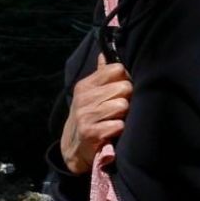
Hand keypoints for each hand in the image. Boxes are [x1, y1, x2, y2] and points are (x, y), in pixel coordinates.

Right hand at [60, 53, 131, 173]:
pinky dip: (119, 129)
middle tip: (120, 107)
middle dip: (127, 98)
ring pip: (122, 105)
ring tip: (116, 119)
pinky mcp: (91, 133)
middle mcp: (84, 97)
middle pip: (124, 87)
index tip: (122, 88)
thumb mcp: (90, 94)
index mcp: (86, 85)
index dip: (125, 78)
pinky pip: (118, 125)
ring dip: (123, 115)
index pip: (116, 69)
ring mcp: (86, 115)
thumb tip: (105, 54)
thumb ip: (101, 74)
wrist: (73, 146)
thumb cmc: (88, 115)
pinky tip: (113, 131)